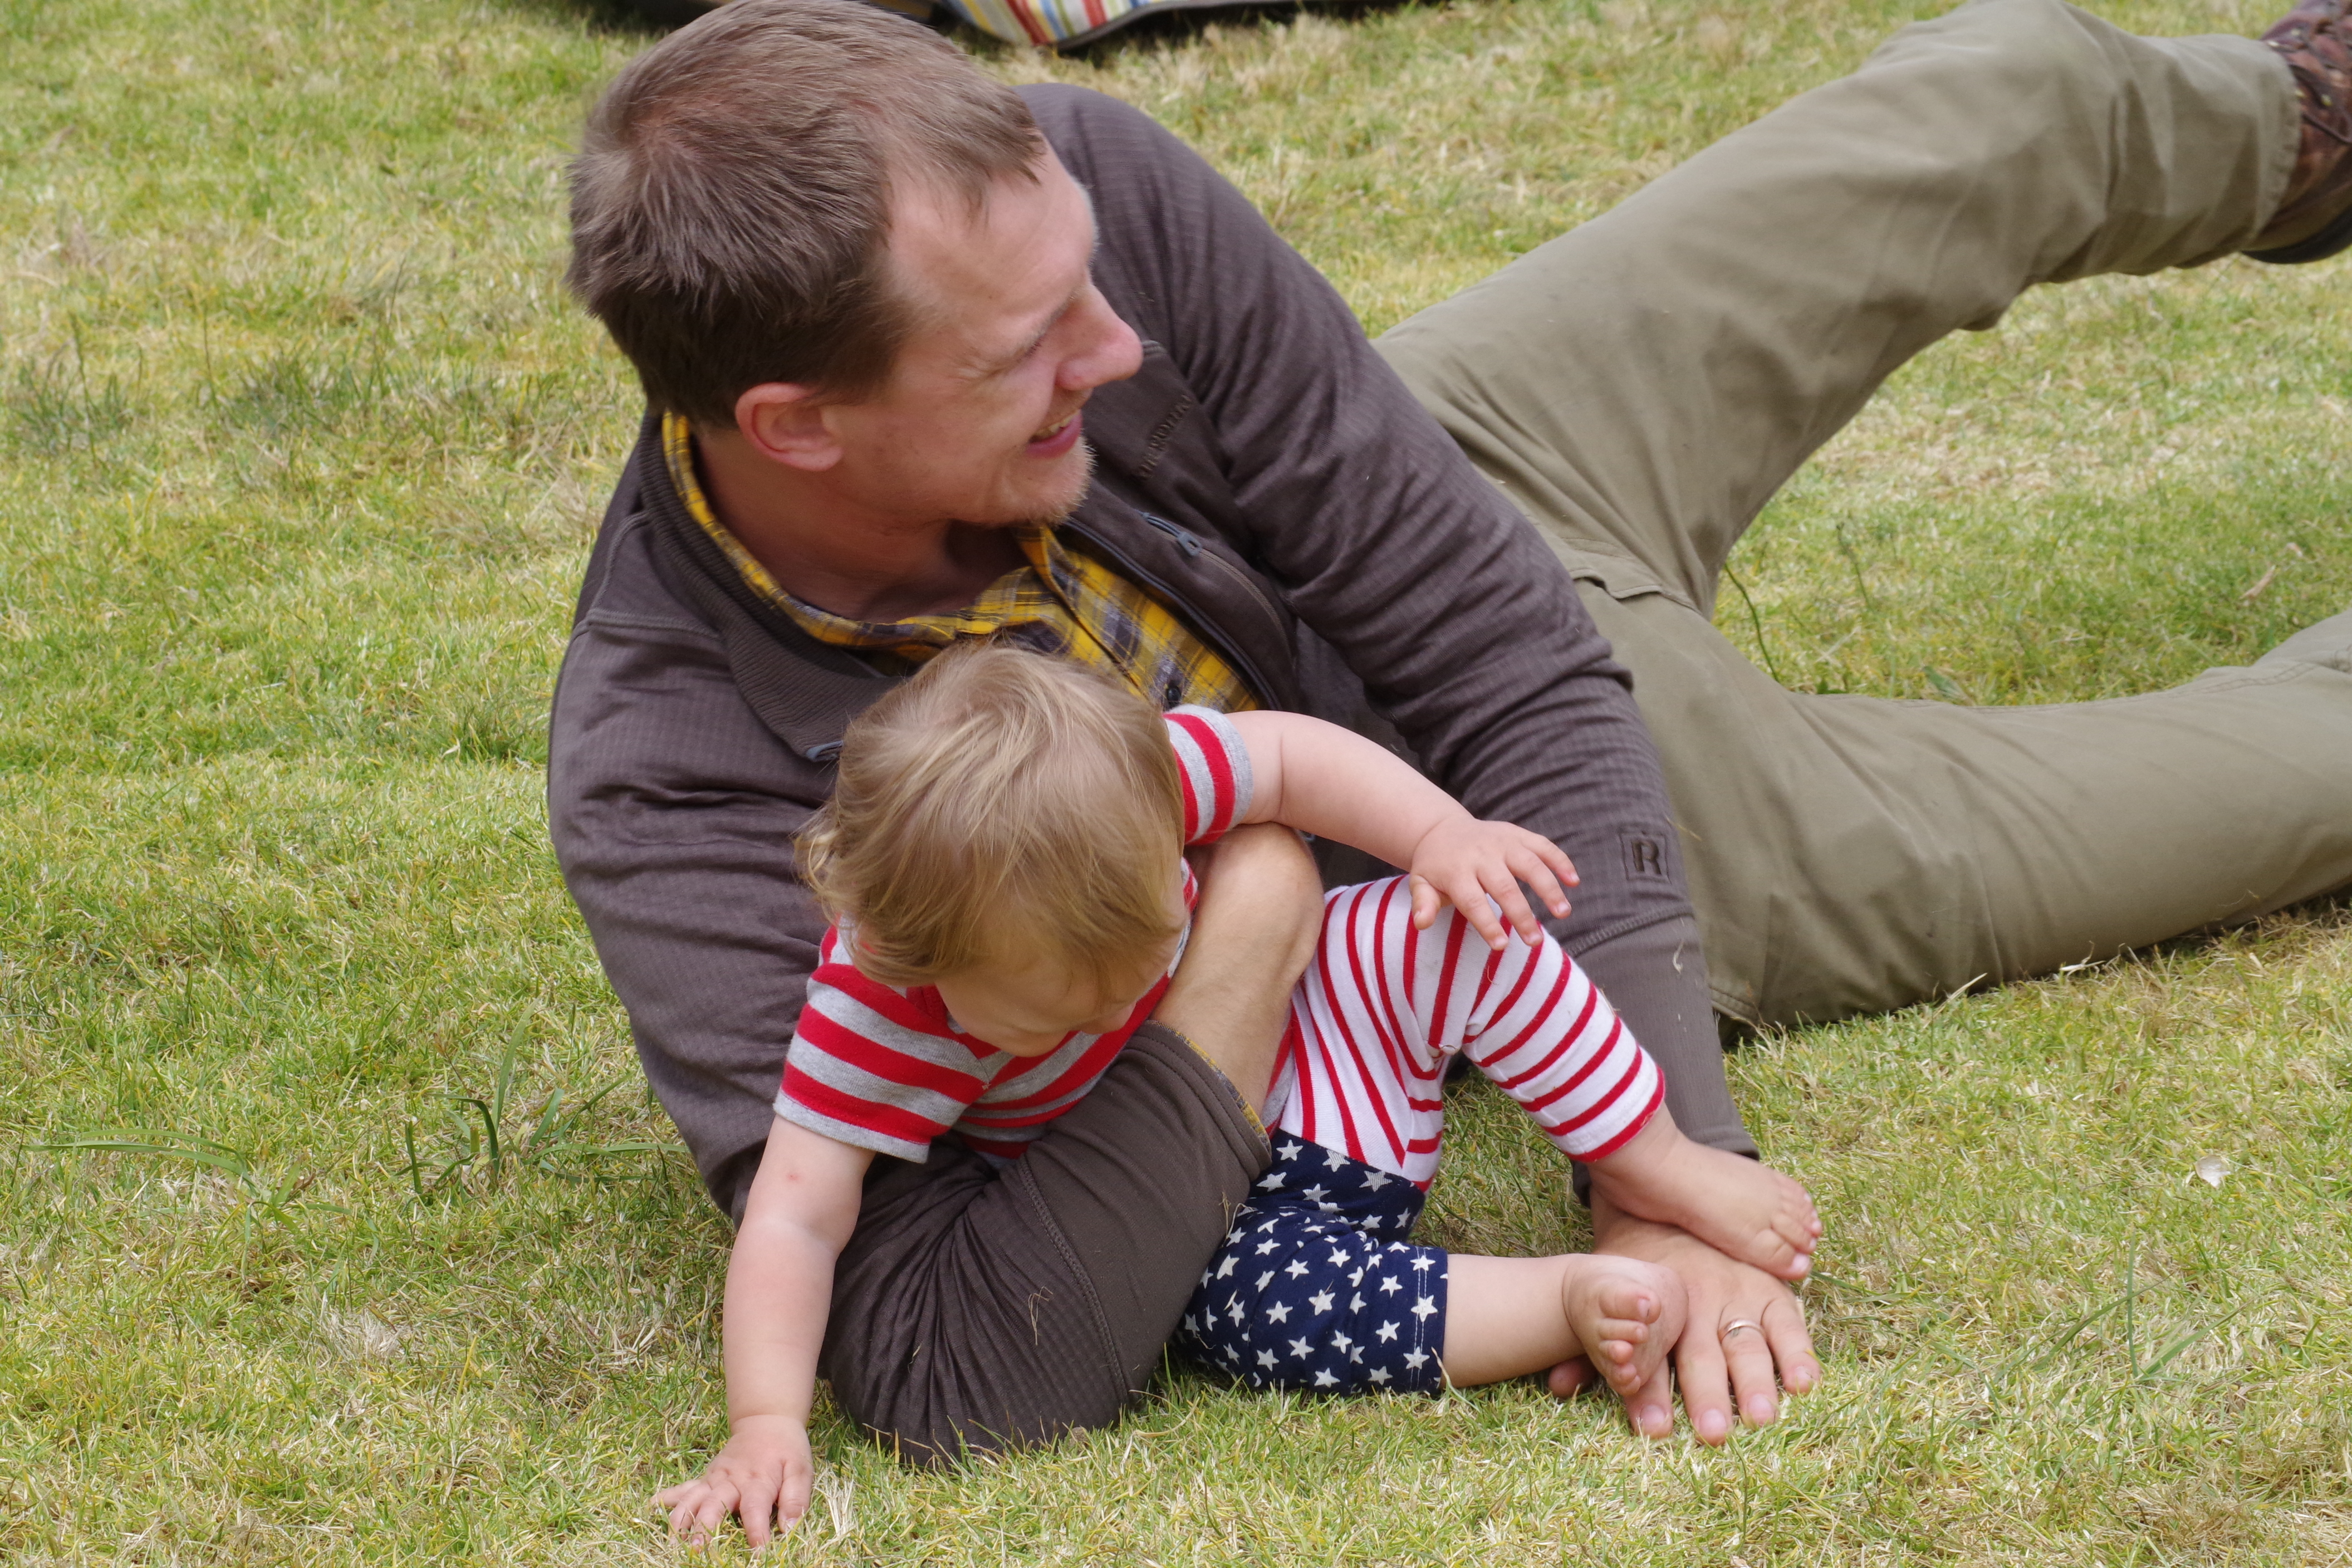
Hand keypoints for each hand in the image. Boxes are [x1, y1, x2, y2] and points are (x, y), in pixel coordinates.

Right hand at [652, 1412, 812, 1547]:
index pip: (755, 1509)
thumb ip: (796, 1498)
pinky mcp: (706, 1478)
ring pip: (693, 1499)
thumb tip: (790, 1527)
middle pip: (715, 1505)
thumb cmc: (786, 1449)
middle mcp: (732, 1482)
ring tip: (673, 1541)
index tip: (757, 1550)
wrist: (767, 1421)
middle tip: (698, 1549)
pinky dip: (667, 1498)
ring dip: (682, 1519)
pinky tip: (651, 1508)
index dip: (756, 1530)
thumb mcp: (800, 1470)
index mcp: (758, 1481)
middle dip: (705, 1527)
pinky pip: (684, 1489)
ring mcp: (715, 1479)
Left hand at [1405, 817, 1577, 949]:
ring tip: (1563, 913)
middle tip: (1535, 942)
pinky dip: (1560, 861)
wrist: (1441, 829)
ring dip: (1549, 888)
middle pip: (1505, 887)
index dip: (1487, 923)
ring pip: (1530, 864)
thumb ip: (1423, 903)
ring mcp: (1502, 842)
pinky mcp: (1518, 834)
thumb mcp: (1421, 883)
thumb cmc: (1434, 867)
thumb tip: (1421, 923)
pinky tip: (1574, 881)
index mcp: (1456, 871)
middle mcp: (1481, 855)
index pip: (1473, 901)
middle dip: (1522, 915)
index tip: (1501, 946)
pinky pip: (1543, 846)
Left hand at [1579, 1195, 1818, 1442]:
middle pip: (1704, 1357)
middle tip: (1713, 1432)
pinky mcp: (1771, 1290)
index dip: (1652, 1395)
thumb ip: (1589, 1345)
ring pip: (1748, 1344)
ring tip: (1761, 1416)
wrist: (1669, 1201)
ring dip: (1755, 1382)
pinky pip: (1789, 1322)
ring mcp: (1739, 1295)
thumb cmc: (1635, 1262)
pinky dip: (1800, 1353)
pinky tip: (1806, 1383)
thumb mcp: (1609, 1296)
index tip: (1653, 1431)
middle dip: (1708, 1396)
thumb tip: (1555, 1385)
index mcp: (1659, 1308)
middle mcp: (1700, 1303)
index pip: (1654, 1358)